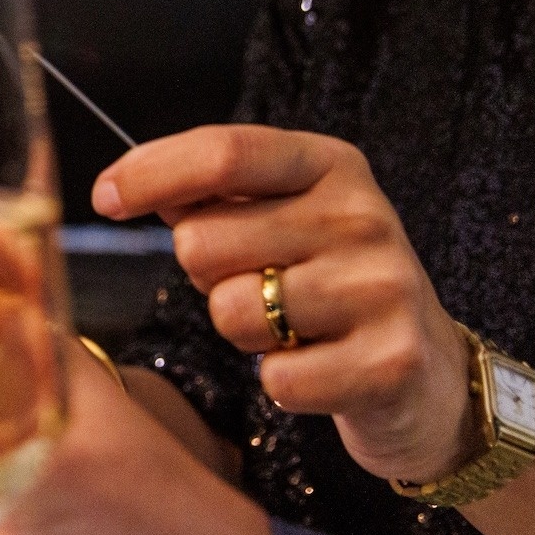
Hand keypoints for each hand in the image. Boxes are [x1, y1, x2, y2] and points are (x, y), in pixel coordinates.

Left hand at [95, 125, 479, 485]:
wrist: (428, 372)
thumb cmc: (328, 284)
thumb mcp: (283, 218)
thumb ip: (211, 196)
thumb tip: (125, 186)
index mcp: (331, 166)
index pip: (223, 152)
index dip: (150, 173)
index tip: (105, 197)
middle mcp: (364, 215)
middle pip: (204, 241)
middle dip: (206, 276)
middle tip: (256, 285)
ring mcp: (382, 287)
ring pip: (231, 311)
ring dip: (242, 332)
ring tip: (290, 328)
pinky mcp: (389, 362)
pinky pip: (274, 377)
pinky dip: (282, 383)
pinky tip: (319, 369)